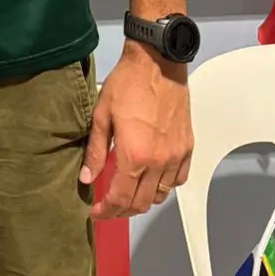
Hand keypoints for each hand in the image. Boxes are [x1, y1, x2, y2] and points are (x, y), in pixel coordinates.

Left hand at [80, 42, 192, 217]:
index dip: (107, 211)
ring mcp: (175, 156)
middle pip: (141, 203)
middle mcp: (158, 162)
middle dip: (122, 210)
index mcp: (135, 156)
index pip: (121, 199)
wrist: (157, 63)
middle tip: (108, 206)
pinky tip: (151, 178)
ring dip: (143, 200)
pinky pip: (178, 179)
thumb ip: (96, 151)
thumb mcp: (102, 115)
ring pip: (160, 195)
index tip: (96, 212)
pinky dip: (164, 186)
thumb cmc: (128, 84)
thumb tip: (87, 178)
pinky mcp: (187, 148)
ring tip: (127, 192)